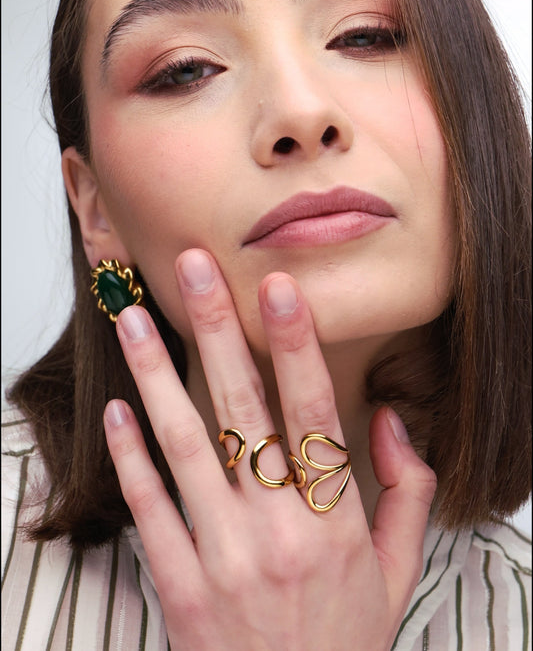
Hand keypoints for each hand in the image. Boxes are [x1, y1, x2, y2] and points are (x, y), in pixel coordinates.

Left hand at [103, 249, 436, 650]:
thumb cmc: (343, 641)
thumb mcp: (398, 571)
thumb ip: (408, 491)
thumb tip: (392, 421)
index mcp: (334, 521)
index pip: (313, 412)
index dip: (295, 344)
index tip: (276, 288)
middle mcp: (277, 530)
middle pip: (242, 409)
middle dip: (215, 329)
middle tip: (193, 269)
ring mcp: (222, 556)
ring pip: (184, 446)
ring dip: (155, 376)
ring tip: (130, 320)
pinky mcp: (178, 585)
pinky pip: (148, 508)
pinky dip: (130, 455)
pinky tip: (117, 408)